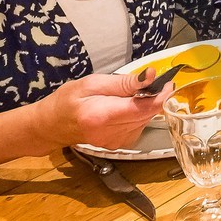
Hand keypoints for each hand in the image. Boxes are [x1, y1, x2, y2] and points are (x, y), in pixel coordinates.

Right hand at [32, 71, 167, 152]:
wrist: (52, 125)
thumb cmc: (68, 101)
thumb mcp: (93, 83)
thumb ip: (123, 82)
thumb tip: (150, 75)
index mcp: (102, 116)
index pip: (143, 109)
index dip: (161, 95)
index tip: (168, 82)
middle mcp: (111, 134)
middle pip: (147, 115)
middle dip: (154, 97)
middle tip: (150, 82)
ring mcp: (115, 142)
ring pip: (146, 121)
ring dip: (146, 105)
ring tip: (130, 94)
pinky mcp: (119, 144)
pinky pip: (139, 126)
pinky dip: (138, 115)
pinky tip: (126, 107)